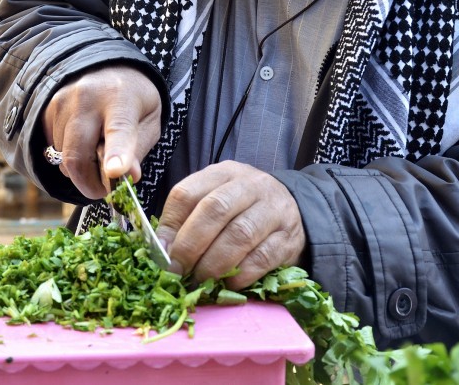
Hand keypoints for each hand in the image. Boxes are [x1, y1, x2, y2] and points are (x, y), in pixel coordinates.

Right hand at [43, 66, 161, 198]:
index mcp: (121, 98)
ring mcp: (61, 104)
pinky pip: (53, 151)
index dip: (117, 154)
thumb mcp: (149, 120)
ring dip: (80, 169)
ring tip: (97, 155)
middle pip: (78, 155)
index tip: (115, 172)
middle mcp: (87, 98)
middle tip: (103, 191)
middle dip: (89, 184)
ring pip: (64, 158)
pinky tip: (82, 143)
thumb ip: (139, 148)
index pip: (118, 130)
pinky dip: (68, 158)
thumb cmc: (132, 99)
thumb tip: (128, 177)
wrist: (104, 67)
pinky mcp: (46, 111)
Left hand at [155, 161, 305, 289]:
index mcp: (222, 173)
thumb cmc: (244, 210)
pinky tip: (229, 284)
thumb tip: (160, 250)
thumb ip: (187, 219)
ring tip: (201, 281)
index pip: (188, 192)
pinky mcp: (289, 237)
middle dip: (190, 245)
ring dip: (214, 263)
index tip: (162, 254)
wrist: (297, 211)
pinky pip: (262, 257)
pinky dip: (241, 274)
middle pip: (214, 209)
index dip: (170, 225)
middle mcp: (250, 185)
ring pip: (239, 234)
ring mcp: (273, 209)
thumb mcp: (216, 201)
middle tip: (179, 271)